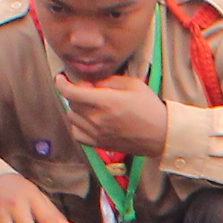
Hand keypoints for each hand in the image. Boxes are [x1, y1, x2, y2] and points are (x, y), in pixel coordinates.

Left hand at [54, 68, 173, 159]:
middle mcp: (97, 119)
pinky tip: (88, 121)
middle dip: (76, 92)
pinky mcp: (100, 144)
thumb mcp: (133, 84)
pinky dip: (78, 125)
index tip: (61, 78)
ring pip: (72, 117)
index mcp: (105, 101)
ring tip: (90, 105)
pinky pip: (77, 134)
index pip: (70, 92)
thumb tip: (93, 84)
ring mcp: (97, 133)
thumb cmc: (150, 108)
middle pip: (72, 102)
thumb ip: (109, 80)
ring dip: (77, 108)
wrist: (161, 135)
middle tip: (89, 90)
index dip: (61, 83)